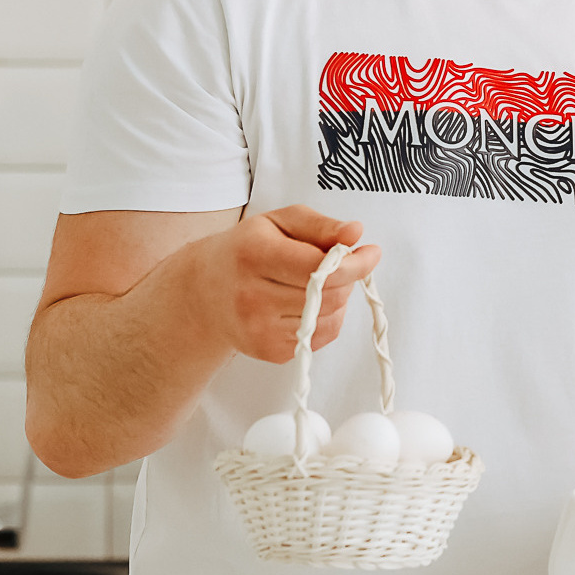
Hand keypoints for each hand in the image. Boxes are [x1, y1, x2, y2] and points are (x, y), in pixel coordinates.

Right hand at [193, 206, 378, 362]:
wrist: (203, 293)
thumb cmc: (247, 250)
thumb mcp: (279, 223)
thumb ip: (320, 226)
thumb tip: (355, 233)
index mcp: (253, 256)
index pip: (320, 267)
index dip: (355, 262)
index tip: (371, 252)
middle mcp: (252, 296)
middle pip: (330, 293)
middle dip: (346, 277)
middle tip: (338, 264)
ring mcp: (259, 329)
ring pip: (330, 316)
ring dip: (338, 297)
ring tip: (318, 283)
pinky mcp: (270, 352)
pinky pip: (321, 336)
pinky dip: (327, 318)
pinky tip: (307, 304)